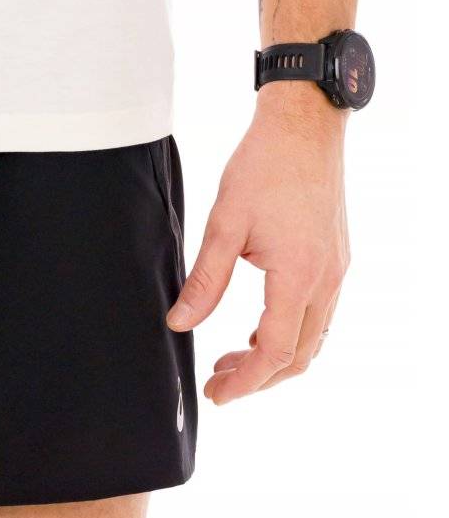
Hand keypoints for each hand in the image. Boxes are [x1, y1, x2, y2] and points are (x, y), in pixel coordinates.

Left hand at [165, 86, 349, 403]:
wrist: (304, 124)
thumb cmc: (263, 164)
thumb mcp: (225, 222)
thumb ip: (205, 279)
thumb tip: (180, 323)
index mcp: (299, 276)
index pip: (273, 351)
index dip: (244, 381)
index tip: (216, 393)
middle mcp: (327, 281)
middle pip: (298, 356)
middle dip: (258, 377)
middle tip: (218, 380)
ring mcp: (337, 270)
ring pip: (312, 338)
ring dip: (276, 356)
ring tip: (233, 356)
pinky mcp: (337, 257)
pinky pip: (320, 314)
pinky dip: (291, 331)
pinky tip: (259, 323)